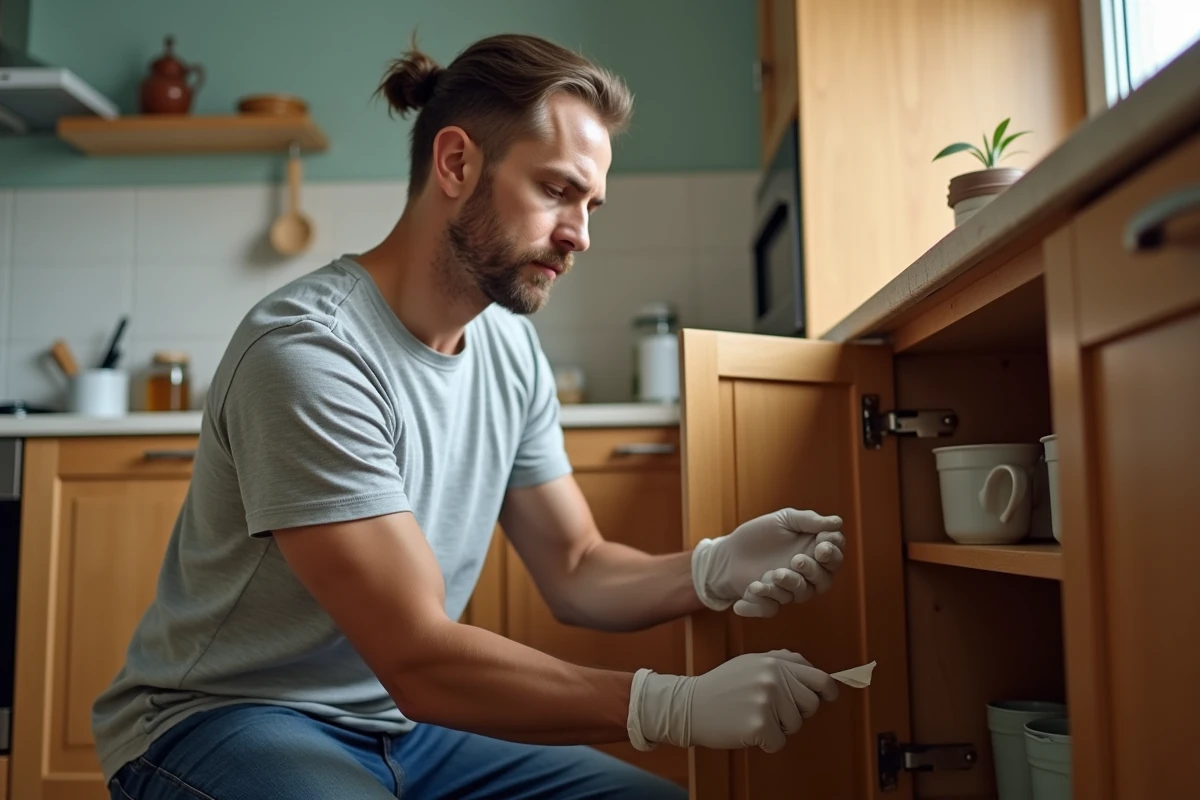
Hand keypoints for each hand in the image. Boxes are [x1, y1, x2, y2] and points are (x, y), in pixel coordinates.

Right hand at [627, 650, 837, 752]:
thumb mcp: (750, 663)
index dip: (828, 690)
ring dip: (779, 728)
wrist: (690, 705)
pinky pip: (779, 742)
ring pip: (795, 725)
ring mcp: (767, 701)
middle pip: (811, 704)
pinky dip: (766, 742)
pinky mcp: (759, 724)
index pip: (818, 676)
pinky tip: (747, 730)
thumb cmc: (721, 686)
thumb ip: (780, 661)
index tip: (829, 696)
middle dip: (797, 713)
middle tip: (774, 712)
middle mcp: (773, 678)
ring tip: (753, 717)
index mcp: (773, 662)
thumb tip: (809, 667)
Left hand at [691, 508, 844, 617]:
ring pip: (800, 594)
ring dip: (789, 584)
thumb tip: (838, 522)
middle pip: (823, 581)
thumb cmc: (759, 534)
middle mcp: (805, 575)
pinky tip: (753, 587)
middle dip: (813, 571)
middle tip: (796, 560)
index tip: (821, 546)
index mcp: (813, 553)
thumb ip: (808, 520)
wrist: (728, 551)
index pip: (834, 558)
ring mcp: (788, 590)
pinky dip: (762, 600)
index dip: (832, 553)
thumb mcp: (783, 520)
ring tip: (774, 573)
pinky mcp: (768, 603)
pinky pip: (771, 608)